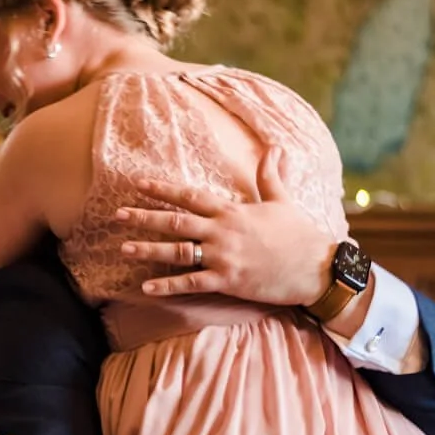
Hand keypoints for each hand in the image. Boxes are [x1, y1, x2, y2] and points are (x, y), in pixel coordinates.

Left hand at [113, 159, 334, 306]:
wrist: (317, 267)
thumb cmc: (300, 234)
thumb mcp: (283, 200)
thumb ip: (271, 175)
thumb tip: (276, 147)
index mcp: (232, 210)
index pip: (190, 196)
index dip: (163, 189)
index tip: (139, 184)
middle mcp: (223, 231)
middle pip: (176, 222)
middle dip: (144, 217)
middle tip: (117, 214)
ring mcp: (224, 257)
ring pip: (177, 252)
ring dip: (148, 250)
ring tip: (123, 248)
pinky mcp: (228, 281)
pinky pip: (191, 283)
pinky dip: (168, 286)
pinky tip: (145, 287)